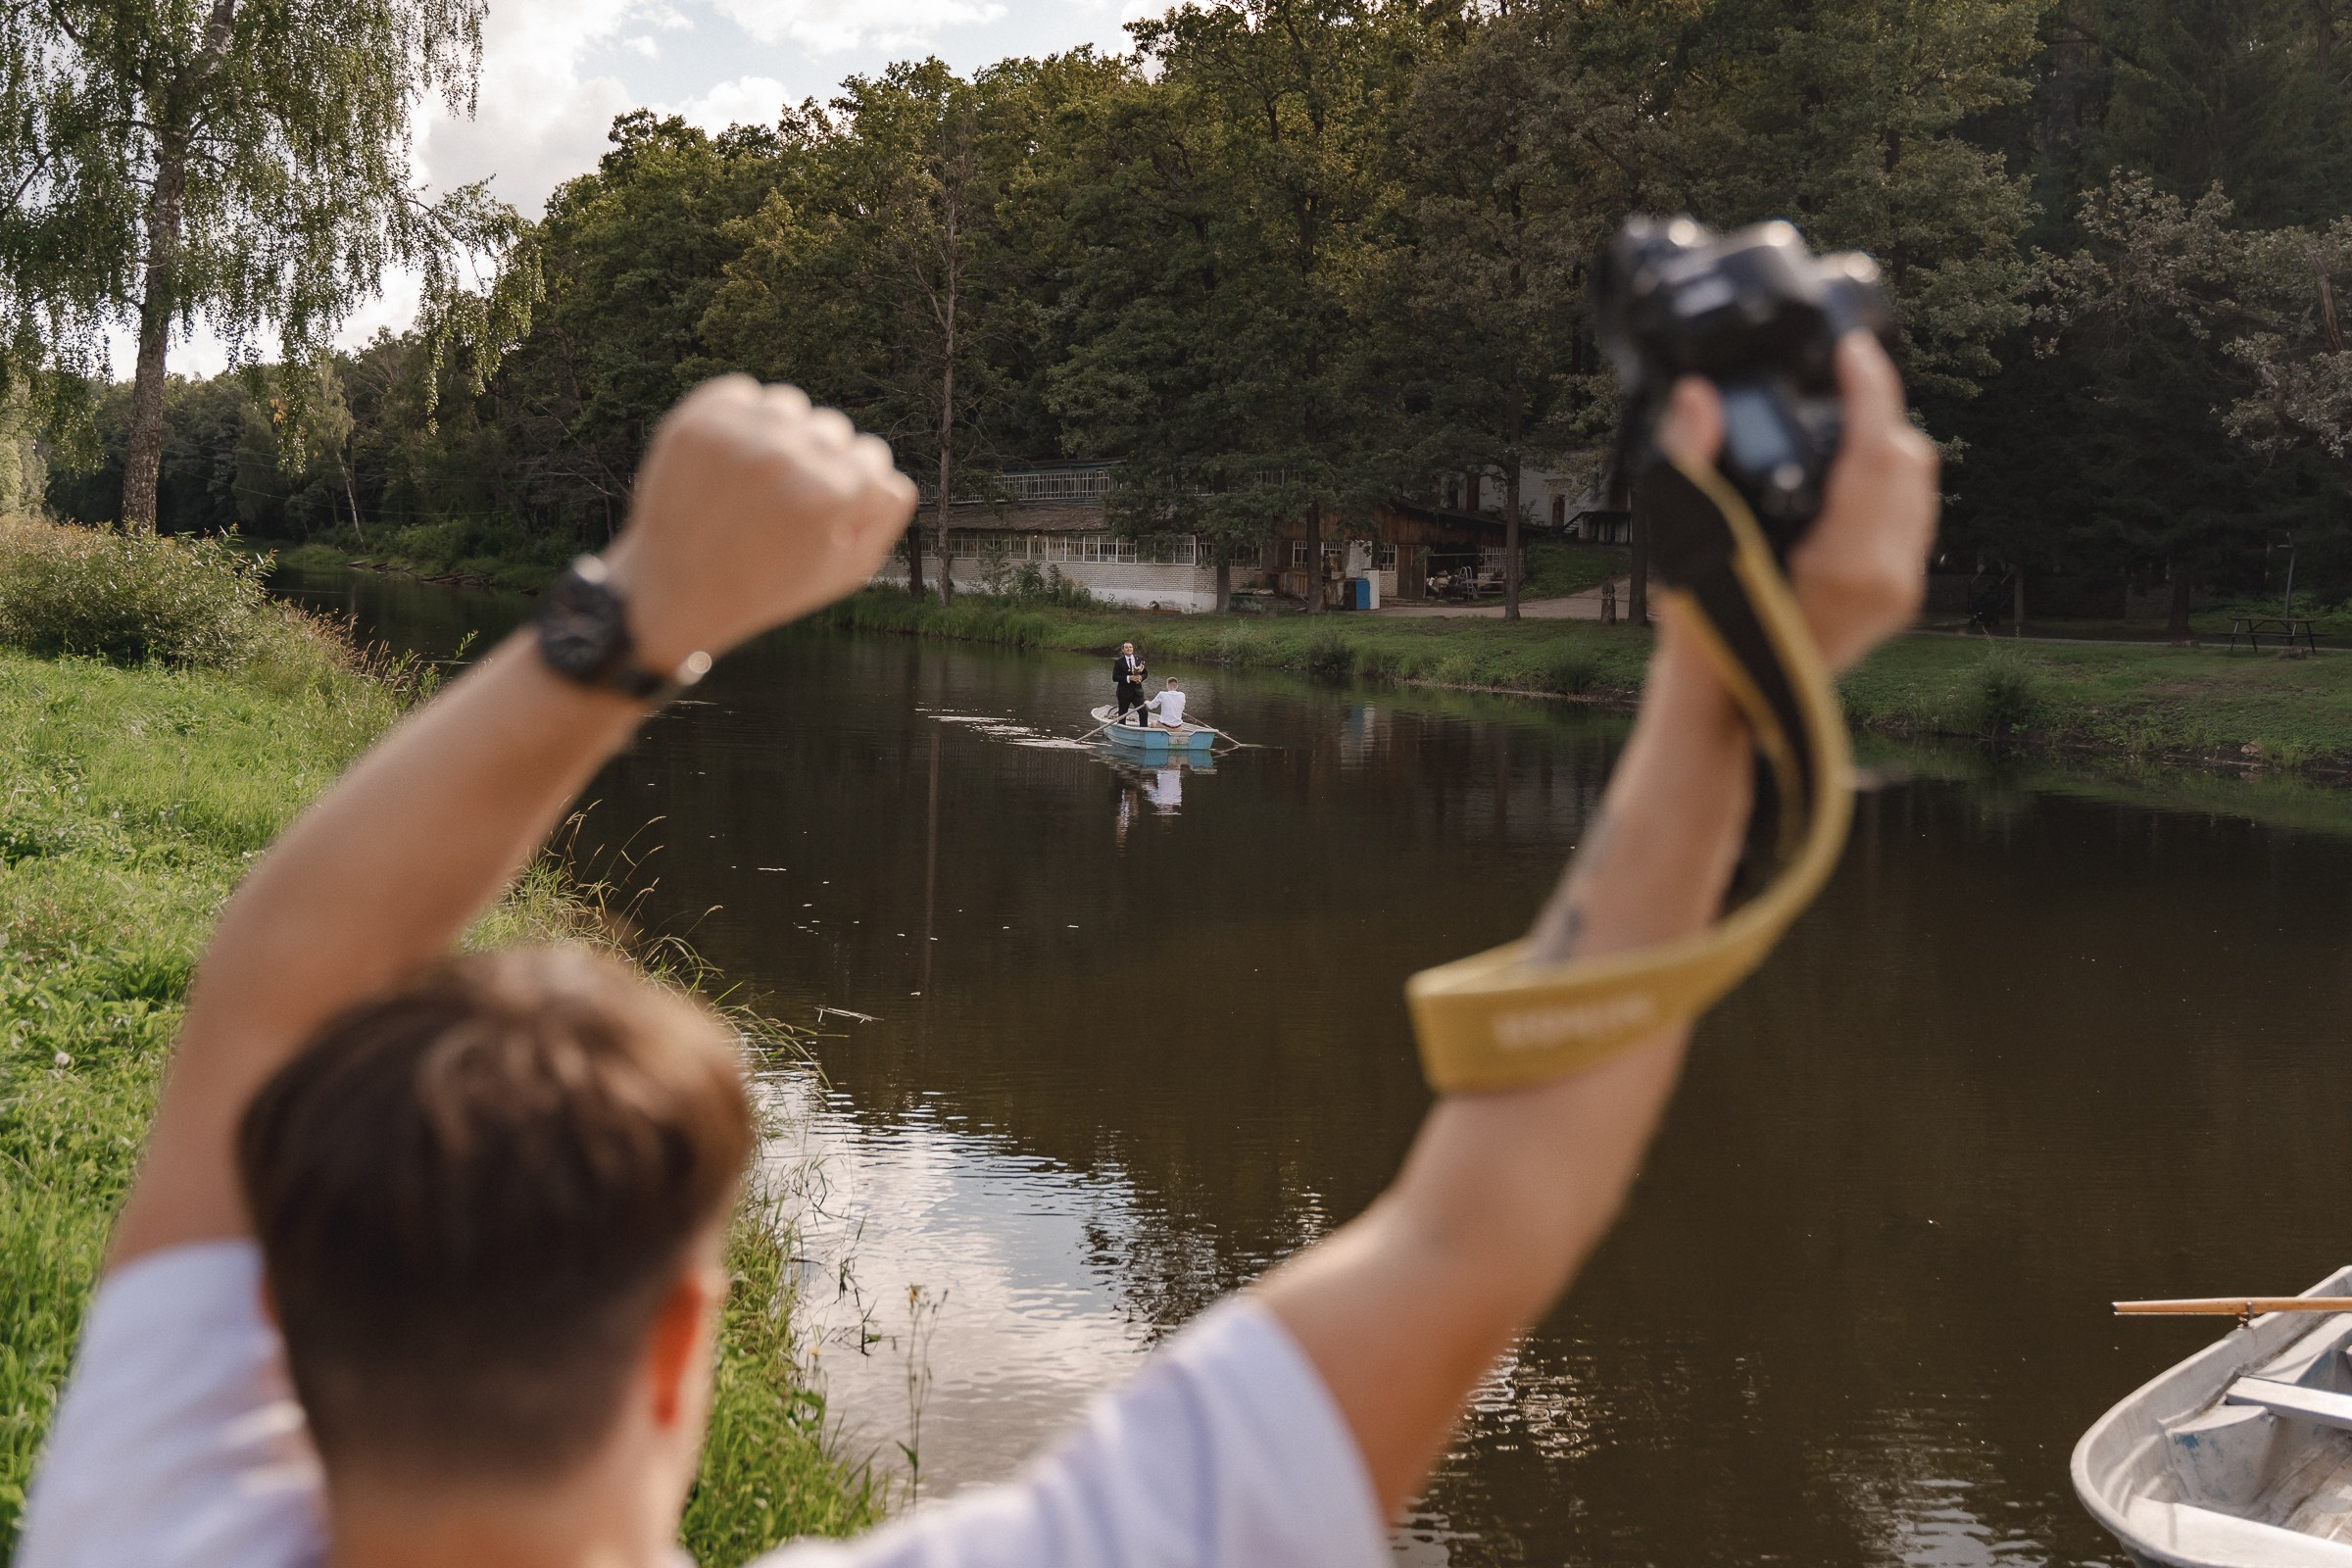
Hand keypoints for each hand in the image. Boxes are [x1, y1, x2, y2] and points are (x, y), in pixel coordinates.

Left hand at [600, 377, 916, 669]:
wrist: (676, 590)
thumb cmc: (768, 586)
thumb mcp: (847, 572)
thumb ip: (886, 517)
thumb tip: (886, 472)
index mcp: (832, 495)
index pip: (873, 457)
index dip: (854, 491)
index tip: (825, 516)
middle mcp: (789, 456)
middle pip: (835, 428)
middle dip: (821, 463)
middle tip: (787, 504)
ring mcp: (741, 434)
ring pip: (791, 406)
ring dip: (784, 436)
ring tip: (759, 479)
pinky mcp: (700, 421)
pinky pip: (742, 392)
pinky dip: (742, 419)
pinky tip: (732, 459)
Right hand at [1656, 332, 1938, 671]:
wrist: (1734, 704)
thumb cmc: (1708, 635)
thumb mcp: (1686, 548)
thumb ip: (1692, 466)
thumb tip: (1698, 398)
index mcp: (1843, 563)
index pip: (1876, 449)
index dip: (1868, 388)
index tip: (1853, 348)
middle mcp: (1885, 576)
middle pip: (1907, 459)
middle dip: (1879, 409)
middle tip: (1842, 378)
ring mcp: (1899, 589)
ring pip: (1918, 485)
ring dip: (1886, 442)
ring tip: (1846, 416)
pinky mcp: (1899, 595)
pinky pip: (1913, 514)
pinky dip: (1888, 479)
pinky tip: (1850, 470)